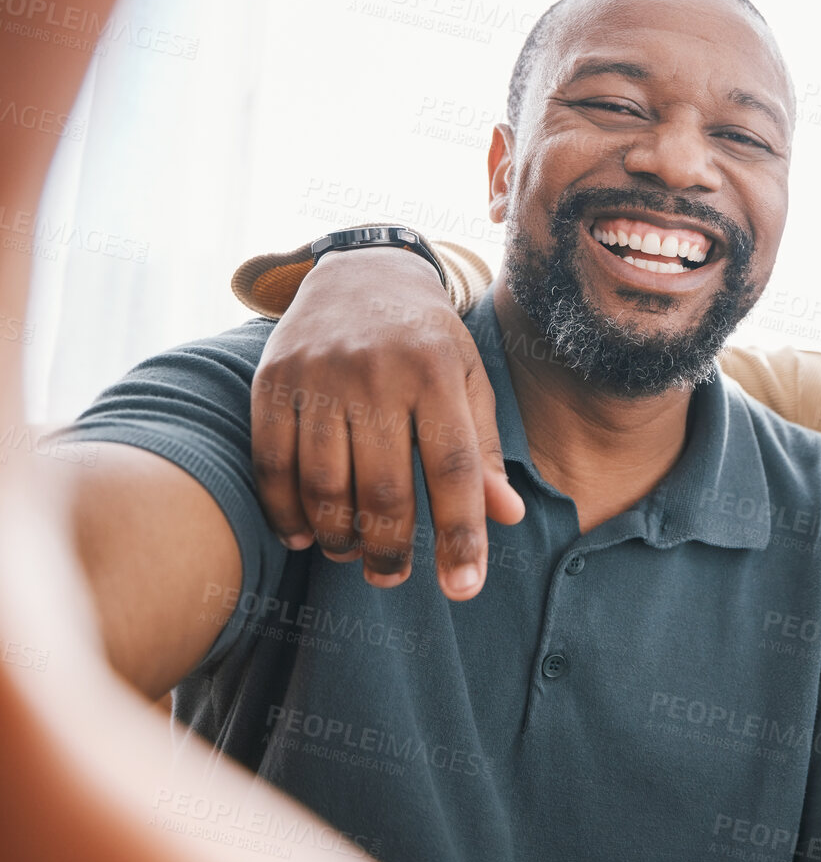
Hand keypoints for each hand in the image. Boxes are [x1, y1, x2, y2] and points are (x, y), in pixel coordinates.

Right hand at [250, 247, 523, 598]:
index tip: (464, 588)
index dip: (461, 535)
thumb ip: (484, 449)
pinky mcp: (271, 381)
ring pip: (323, 485)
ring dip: (338, 538)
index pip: (455, 469)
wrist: (361, 273)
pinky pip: (272, 465)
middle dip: (390, 550)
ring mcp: (318, 376)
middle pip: (384, 489)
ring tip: (353, 555)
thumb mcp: (468, 381)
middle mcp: (376, 372)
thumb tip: (509, 516)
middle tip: (393, 577)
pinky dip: (285, 513)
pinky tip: (304, 536)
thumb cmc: (427, 341)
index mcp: (437, 371)